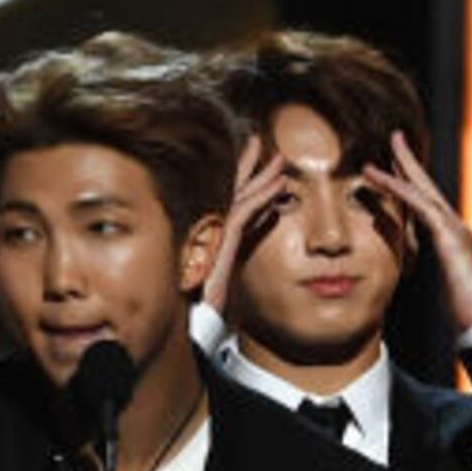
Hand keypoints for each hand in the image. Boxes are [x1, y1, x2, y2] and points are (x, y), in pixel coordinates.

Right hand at [199, 133, 291, 327]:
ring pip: (239, 200)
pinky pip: (242, 216)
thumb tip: (246, 244)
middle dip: (248, 167)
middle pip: (232, 194)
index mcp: (213, 240)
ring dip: (261, 178)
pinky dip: (261, 199)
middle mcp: (212, 234)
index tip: (257, 164)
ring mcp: (214, 239)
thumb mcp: (221, 283)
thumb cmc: (204, 313)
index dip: (244, 182)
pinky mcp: (219, 247)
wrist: (192, 329)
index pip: (231, 205)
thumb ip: (229, 260)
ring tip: (278, 159)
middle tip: (261, 141)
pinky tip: (279, 187)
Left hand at [363, 129, 471, 332]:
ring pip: (423, 189)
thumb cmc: (469, 314)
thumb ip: (429, 270)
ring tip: (389, 143)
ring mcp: (454, 230)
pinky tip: (379, 175)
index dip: (411, 184)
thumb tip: (412, 268)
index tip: (395, 167)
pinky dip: (397, 187)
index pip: (427, 205)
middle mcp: (455, 228)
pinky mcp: (450, 237)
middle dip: (410, 161)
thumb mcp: (442, 286)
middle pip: (428, 187)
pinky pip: (419, 205)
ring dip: (403, 165)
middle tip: (396, 137)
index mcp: (451, 240)